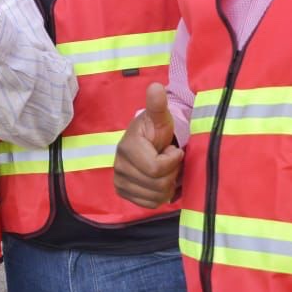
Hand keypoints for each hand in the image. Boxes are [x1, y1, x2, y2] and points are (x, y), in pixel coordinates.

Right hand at [113, 82, 183, 208]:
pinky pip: (149, 204)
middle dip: (171, 173)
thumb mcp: (160, 117)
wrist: (147, 143)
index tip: (173, 149)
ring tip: (166, 170)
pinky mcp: (124, 193)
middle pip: (157, 185)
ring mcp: (120, 182)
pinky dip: (160, 196)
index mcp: (127, 148)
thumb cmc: (156, 130)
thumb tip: (156, 87)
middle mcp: (119, 167)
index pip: (156, 169)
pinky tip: (161, 181)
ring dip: (167, 185)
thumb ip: (157, 104)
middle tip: (170, 160)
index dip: (172, 161)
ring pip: (155, 197)